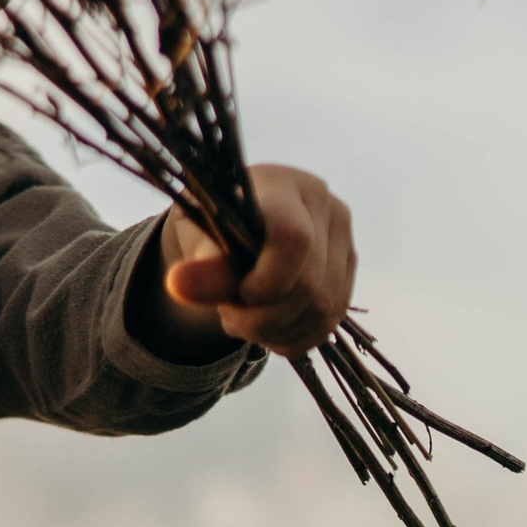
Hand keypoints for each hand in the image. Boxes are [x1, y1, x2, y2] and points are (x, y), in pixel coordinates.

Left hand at [156, 162, 355, 357]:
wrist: (237, 224)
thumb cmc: (215, 224)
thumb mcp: (200, 237)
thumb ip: (200, 263)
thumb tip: (178, 285)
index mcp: (286, 187)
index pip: (293, 241)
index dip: (268, 282)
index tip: (239, 295)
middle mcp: (328, 209)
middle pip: (311, 287)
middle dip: (264, 318)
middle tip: (231, 316)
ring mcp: (345, 242)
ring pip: (323, 312)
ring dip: (277, 332)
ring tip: (245, 321)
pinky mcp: (348, 274)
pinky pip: (329, 324)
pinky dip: (293, 339)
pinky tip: (268, 330)